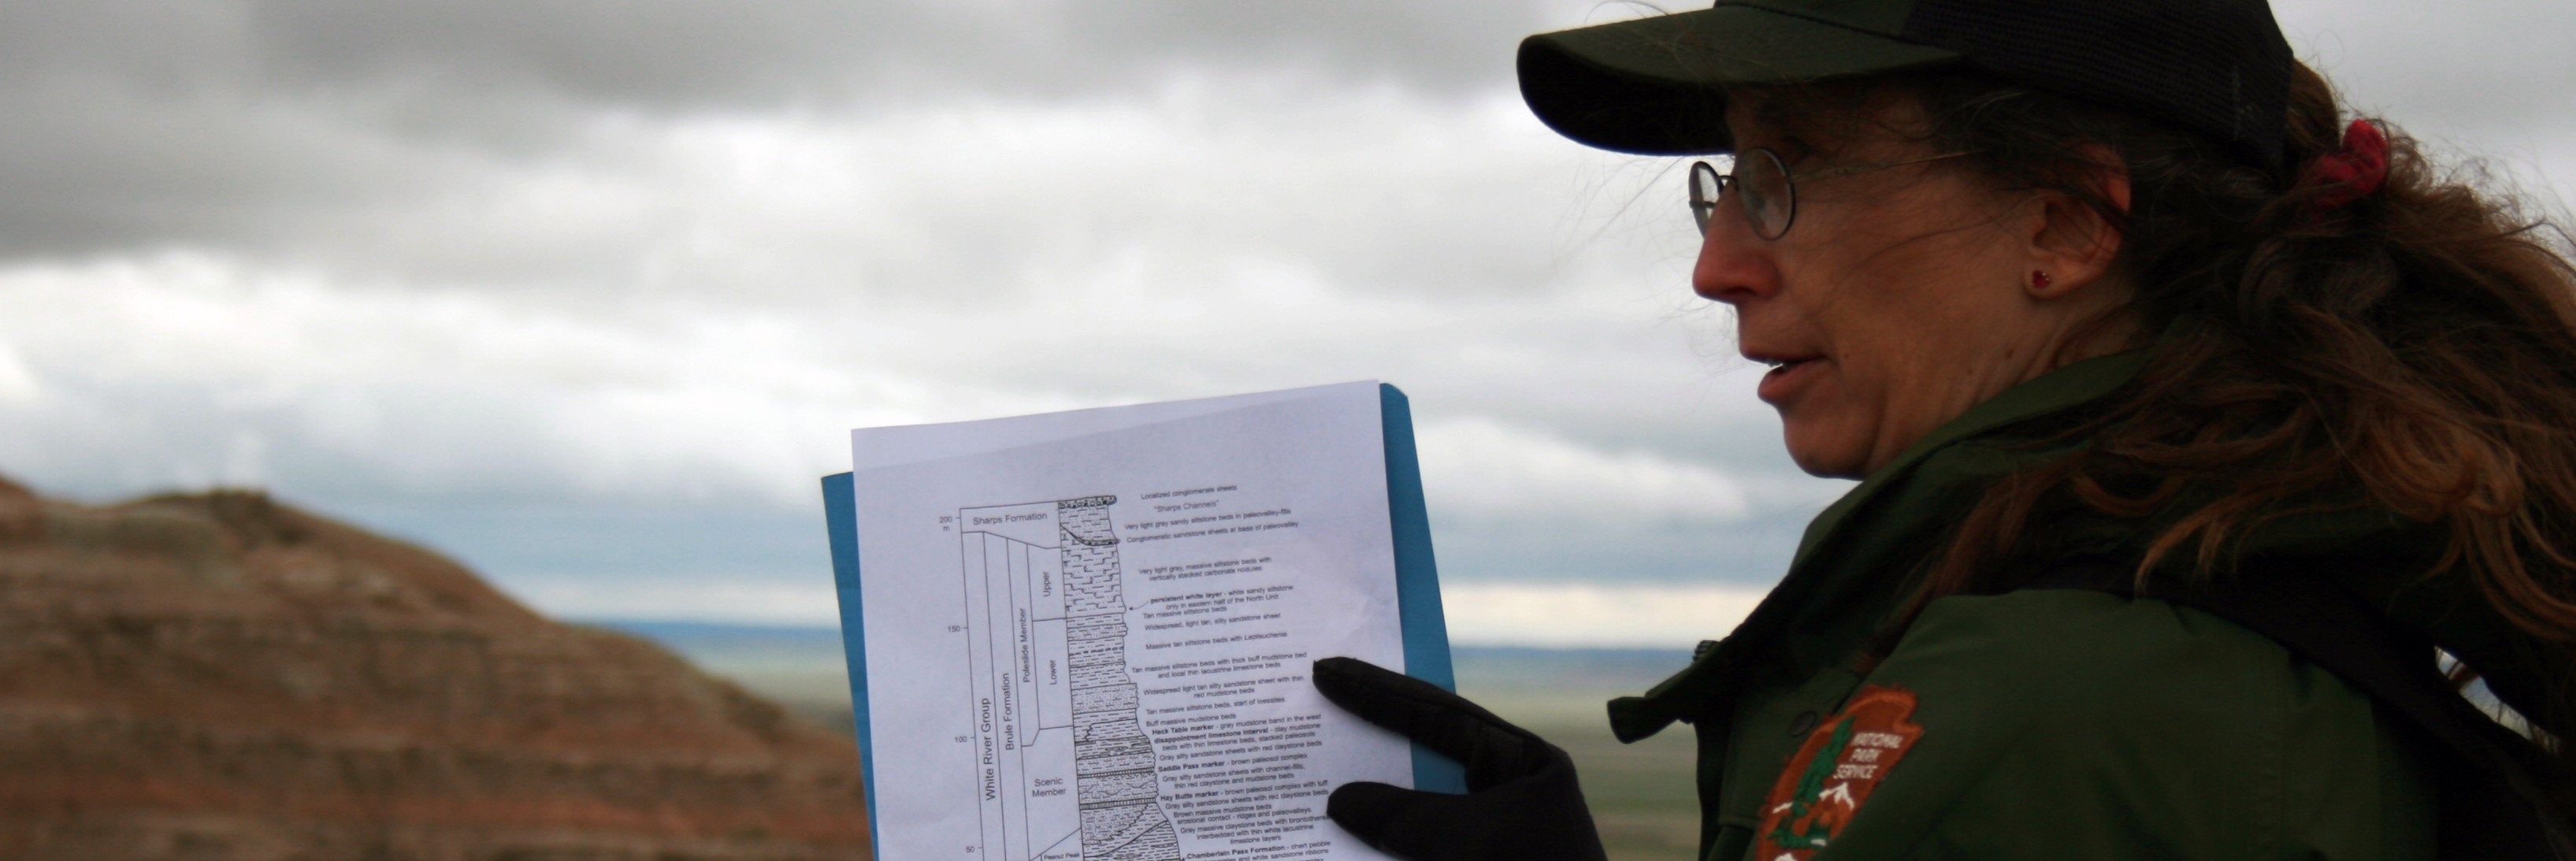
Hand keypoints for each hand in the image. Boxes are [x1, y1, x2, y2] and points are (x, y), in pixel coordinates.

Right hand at [1312, 657, 1607, 860]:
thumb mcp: (1468, 845)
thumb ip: (1403, 816)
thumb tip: (1339, 800)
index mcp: (1524, 766)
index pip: (1443, 715)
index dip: (1381, 692)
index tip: (1327, 672)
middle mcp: (1505, 795)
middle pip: (1424, 751)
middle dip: (1369, 732)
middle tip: (1313, 698)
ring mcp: (1487, 839)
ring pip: (1413, 806)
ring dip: (1366, 797)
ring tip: (1308, 771)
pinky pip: (1412, 849)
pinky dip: (1377, 843)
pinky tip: (1336, 837)